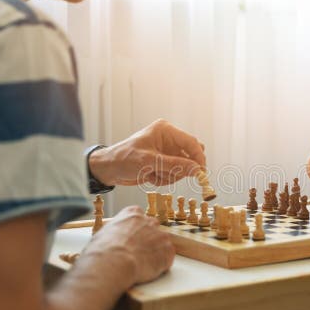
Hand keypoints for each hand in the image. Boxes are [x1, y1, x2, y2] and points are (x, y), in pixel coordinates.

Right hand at [85, 205, 174, 283]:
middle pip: (152, 228)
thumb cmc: (102, 250)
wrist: (113, 262)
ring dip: (154, 252)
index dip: (135, 230)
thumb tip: (112, 239)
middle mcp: (149, 221)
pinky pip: (167, 257)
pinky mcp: (167, 251)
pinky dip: (160, 265)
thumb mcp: (103, 233)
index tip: (131, 240)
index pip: (138, 217)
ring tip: (141, 264)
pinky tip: (148, 270)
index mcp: (132, 214)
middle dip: (147, 239)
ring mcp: (160, 235)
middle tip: (137, 253)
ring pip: (161, 243)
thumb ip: (115, 232)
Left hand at [89, 119, 206, 186]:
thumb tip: (197, 169)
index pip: (191, 142)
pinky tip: (150, 176)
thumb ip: (175, 165)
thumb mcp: (149, 161)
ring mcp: (167, 152)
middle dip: (182, 168)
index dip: (198, 157)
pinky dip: (164, 178)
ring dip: (170, 175)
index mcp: (166, 130)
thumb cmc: (124, 159)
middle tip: (171, 174)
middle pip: (190, 155)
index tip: (201, 172)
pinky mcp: (164, 163)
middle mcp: (169, 140)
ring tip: (152, 174)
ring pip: (183, 168)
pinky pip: (174, 174)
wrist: (108, 169)